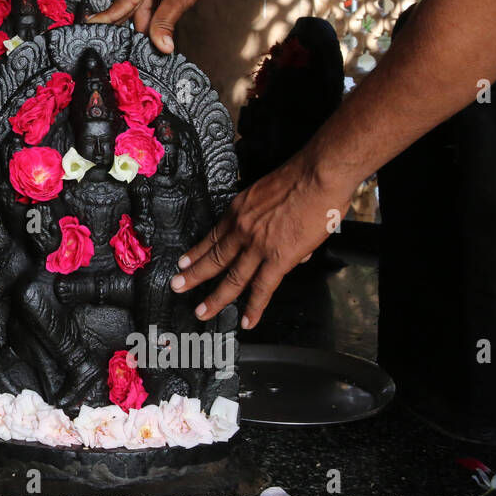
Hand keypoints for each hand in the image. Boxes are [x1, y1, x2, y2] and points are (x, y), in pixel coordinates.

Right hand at [86, 0, 232, 53]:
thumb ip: (166, 22)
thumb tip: (160, 47)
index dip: (110, 18)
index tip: (90, 28)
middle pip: (131, 2)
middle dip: (140, 23)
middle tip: (139, 48)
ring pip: (139, 2)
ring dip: (149, 19)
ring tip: (157, 38)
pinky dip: (153, 10)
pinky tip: (157, 25)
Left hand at [170, 155, 353, 328]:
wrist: (318, 175)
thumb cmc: (300, 177)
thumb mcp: (267, 193)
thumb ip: (266, 218)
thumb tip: (276, 242)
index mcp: (238, 211)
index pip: (212, 237)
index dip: (196, 252)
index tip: (183, 263)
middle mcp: (242, 229)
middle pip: (214, 258)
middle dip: (193, 276)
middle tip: (177, 287)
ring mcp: (258, 246)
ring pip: (232, 278)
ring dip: (216, 298)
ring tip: (201, 312)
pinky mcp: (279, 258)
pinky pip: (263, 288)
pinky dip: (254, 307)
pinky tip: (247, 320)